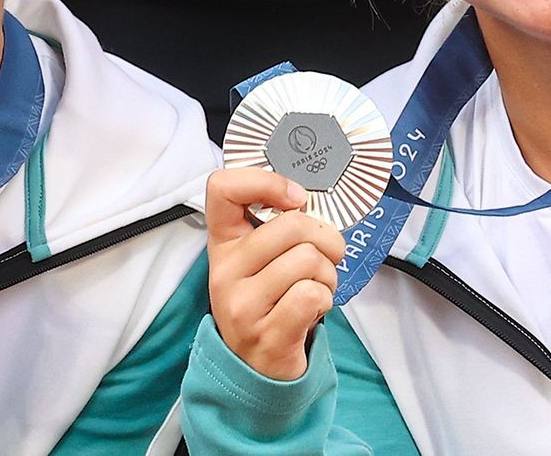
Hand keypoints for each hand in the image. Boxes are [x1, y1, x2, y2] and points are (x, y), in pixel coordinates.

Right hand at [205, 167, 347, 380]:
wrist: (256, 369)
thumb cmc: (268, 301)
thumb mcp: (258, 260)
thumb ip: (276, 226)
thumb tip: (311, 202)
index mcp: (223, 243)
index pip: (222, 188)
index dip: (266, 181)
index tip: (296, 199)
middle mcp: (225, 270)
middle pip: (292, 225)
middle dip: (326, 239)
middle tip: (325, 256)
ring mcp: (242, 304)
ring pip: (309, 260)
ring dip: (328, 275)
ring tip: (315, 288)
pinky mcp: (266, 334)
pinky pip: (313, 295)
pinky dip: (326, 299)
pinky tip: (313, 309)